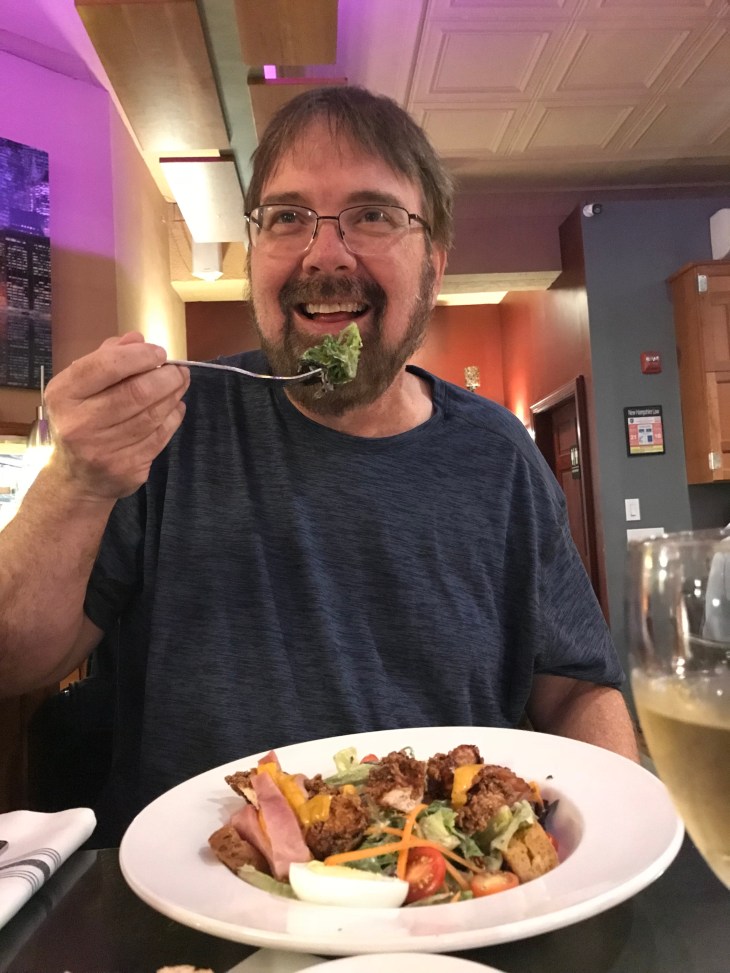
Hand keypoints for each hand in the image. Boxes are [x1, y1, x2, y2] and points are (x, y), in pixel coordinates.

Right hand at [44, 331, 189, 500]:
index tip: (159, 352)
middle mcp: (79, 423)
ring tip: (180, 383)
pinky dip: (173, 417)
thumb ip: (107, 359)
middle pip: (136, 392)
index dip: (139, 355)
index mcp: (64, 395)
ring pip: (152, 415)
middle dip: (166, 376)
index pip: (105, 366)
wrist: (75, 478)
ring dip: (174, 395)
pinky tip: (176, 407)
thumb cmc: (80, 420)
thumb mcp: (80, 387)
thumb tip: (137, 339)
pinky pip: (160, 436)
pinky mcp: (126, 468)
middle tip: (178, 370)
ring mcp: (103, 449)